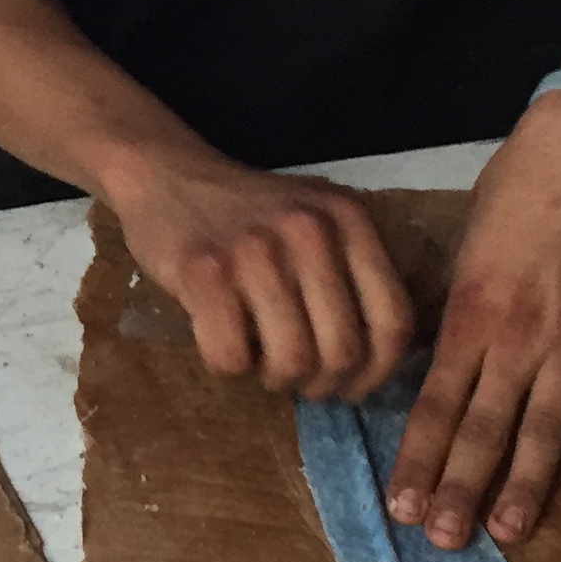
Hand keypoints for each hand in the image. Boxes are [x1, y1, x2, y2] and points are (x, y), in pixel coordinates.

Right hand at [101, 144, 414, 397]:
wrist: (168, 174)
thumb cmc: (248, 212)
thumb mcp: (317, 221)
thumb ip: (352, 273)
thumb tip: (375, 363)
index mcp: (349, 220)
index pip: (392, 320)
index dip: (378, 371)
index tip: (354, 386)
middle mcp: (311, 231)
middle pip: (343, 350)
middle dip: (320, 383)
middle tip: (298, 379)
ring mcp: (257, 250)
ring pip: (291, 361)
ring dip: (275, 379)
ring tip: (262, 363)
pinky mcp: (205, 271)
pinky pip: (231, 356)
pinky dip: (229, 367)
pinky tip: (224, 343)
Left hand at [386, 89, 560, 550]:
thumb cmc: (512, 197)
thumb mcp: (462, 255)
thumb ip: (453, 318)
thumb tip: (434, 368)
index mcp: (468, 318)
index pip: (435, 405)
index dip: (417, 459)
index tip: (400, 507)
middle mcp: (516, 340)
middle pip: (483, 428)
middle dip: (459, 488)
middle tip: (442, 540)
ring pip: (545, 427)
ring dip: (526, 485)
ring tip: (509, 532)